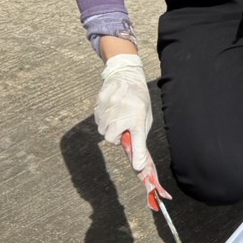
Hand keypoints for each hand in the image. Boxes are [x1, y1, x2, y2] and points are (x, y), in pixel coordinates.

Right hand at [94, 53, 152, 169]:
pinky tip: (111, 109)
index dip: (138, 155)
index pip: (138, 140)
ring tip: (118, 115)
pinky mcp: (99, 103)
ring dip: (109, 127)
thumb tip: (138, 159)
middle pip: (111, 139)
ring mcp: (109, 108)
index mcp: (137, 117)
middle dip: (116, 137)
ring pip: (103, 130)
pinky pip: (98, 120)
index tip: (138, 167)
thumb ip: (140, 136)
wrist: (126, 75)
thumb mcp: (145, 116)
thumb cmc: (138, 98)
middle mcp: (123, 113)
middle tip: (123, 127)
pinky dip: (104, 119)